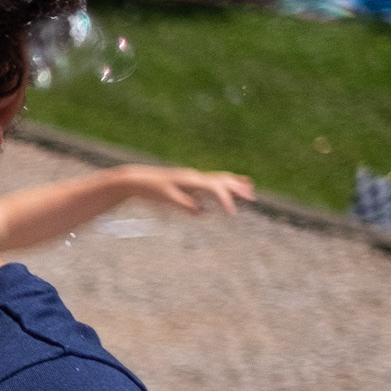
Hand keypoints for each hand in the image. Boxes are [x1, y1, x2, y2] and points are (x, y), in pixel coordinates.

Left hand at [126, 166, 253, 219]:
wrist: (138, 179)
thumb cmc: (151, 190)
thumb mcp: (166, 199)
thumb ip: (185, 205)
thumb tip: (203, 213)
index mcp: (190, 181)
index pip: (214, 188)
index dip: (225, 200)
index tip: (232, 213)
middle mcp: (195, 177)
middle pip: (222, 180)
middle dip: (237, 189)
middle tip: (252, 198)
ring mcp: (193, 178)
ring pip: (219, 178)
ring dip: (234, 183)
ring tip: (249, 187)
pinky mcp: (190, 181)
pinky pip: (211, 181)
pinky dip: (223, 184)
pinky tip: (228, 186)